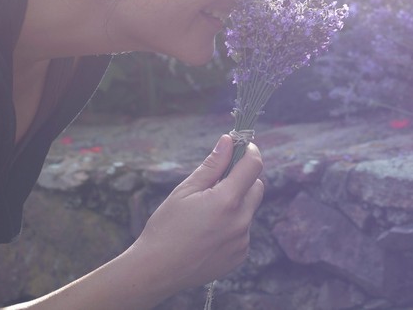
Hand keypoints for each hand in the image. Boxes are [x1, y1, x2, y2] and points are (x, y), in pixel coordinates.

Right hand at [127, 134, 264, 293]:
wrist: (155, 271)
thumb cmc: (165, 228)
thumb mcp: (185, 191)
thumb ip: (212, 165)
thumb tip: (228, 141)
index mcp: (227, 201)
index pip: (253, 166)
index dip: (249, 152)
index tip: (241, 147)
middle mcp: (240, 221)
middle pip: (256, 187)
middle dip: (242, 180)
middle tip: (217, 183)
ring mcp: (242, 241)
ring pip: (249, 210)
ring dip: (236, 205)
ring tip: (206, 215)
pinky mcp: (240, 255)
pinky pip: (243, 231)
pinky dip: (232, 226)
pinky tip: (208, 234)